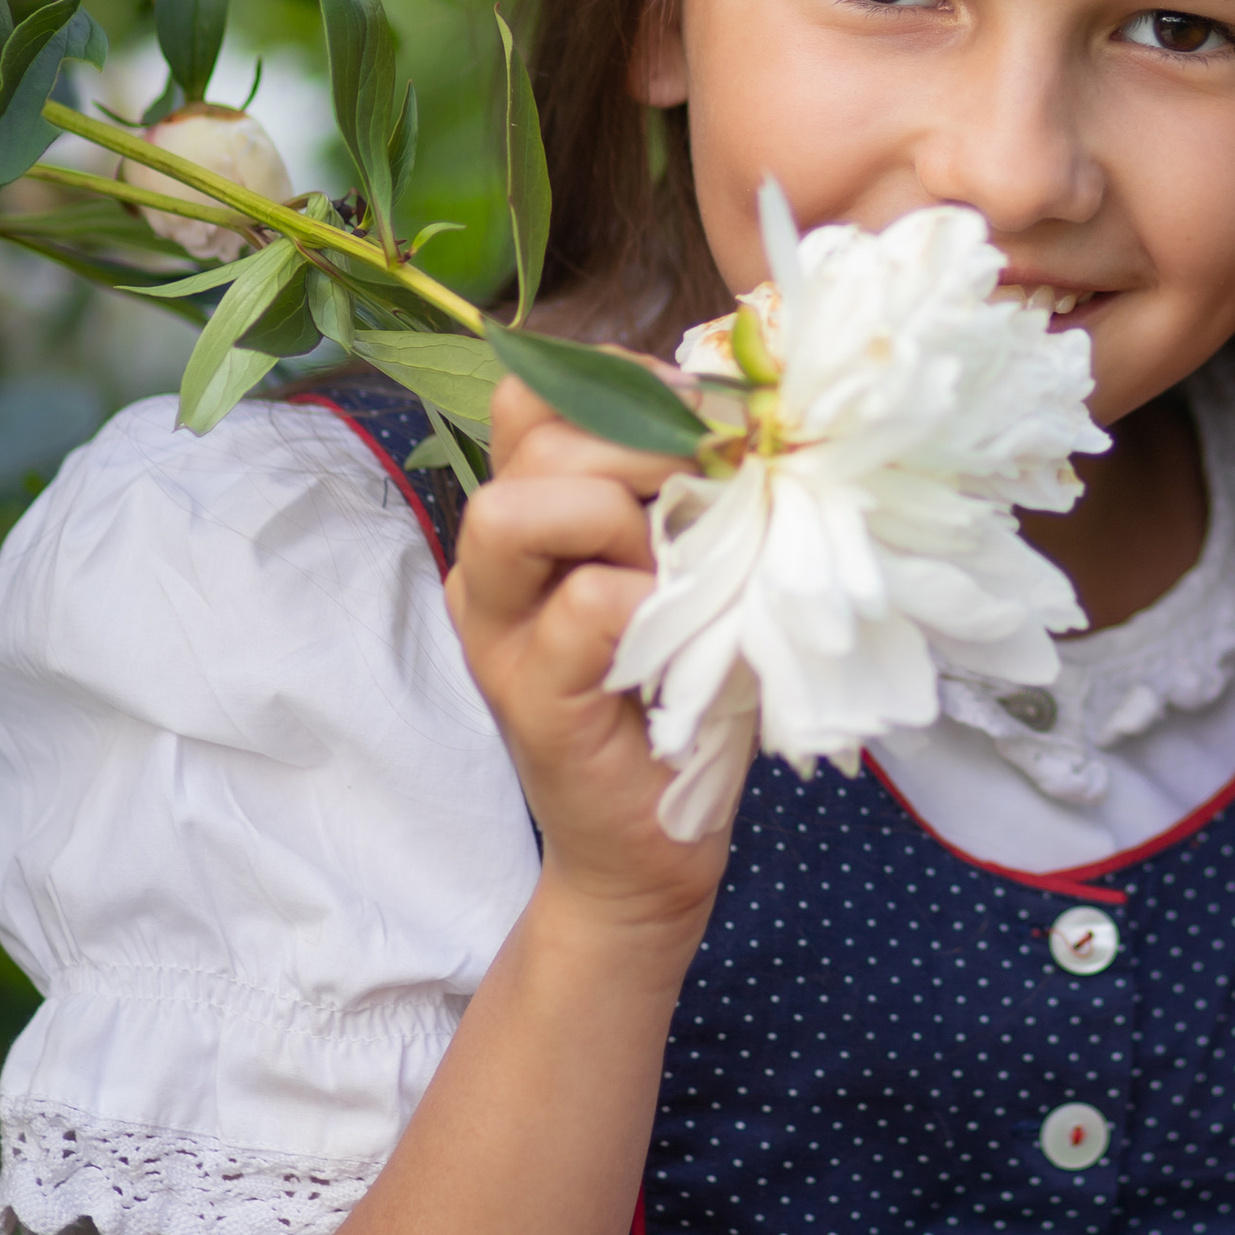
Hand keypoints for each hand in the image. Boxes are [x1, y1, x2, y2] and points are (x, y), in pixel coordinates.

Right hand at [447, 372, 720, 936]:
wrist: (654, 849)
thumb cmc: (683, 697)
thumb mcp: (691, 570)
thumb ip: (686, 493)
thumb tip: (741, 413)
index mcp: (528, 521)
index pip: (534, 393)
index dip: (623, 384)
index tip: (707, 420)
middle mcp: (494, 567)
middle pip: (534, 437)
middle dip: (644, 440)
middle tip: (716, 490)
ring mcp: (499, 634)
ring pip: (519, 510)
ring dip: (625, 517)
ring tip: (679, 569)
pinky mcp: (531, 699)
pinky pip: (582, 605)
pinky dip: (646, 602)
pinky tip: (680, 634)